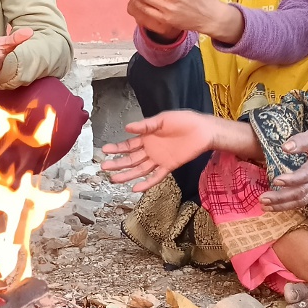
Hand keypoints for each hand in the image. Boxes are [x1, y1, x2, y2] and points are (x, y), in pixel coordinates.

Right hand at [100, 111, 221, 190]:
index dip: (116, 148)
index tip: (104, 151)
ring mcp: (159, 159)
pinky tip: (135, 188)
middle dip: (117, 163)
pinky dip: (146, 183)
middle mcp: (150, 150)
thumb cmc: (183, 121)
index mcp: (147, 137)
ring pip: (140, 169)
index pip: (128, 145)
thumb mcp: (162, 119)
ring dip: (127, 174)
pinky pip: (156, 177)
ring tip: (114, 179)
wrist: (203, 130)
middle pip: (131, 159)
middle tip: (104, 167)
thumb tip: (127, 128)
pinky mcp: (169, 166)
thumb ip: (145, 125)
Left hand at [259, 123, 307, 211]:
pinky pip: (302, 200)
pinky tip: (274, 206)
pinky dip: (288, 205)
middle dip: (281, 197)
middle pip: (301, 192)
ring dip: (283, 205)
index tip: (276, 180)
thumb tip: (285, 147)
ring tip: (265, 206)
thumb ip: (302, 140)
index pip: (307, 175)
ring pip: (301, 200)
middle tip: (262, 199)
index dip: (292, 180)